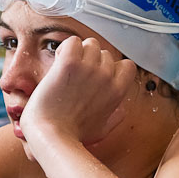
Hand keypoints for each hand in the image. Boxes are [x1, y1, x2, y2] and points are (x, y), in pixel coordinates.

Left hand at [20, 36, 136, 144]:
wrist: (51, 136)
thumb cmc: (73, 136)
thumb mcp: (103, 128)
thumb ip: (116, 116)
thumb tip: (121, 110)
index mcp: (117, 91)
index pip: (127, 65)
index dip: (111, 68)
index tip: (96, 77)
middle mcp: (106, 77)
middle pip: (104, 53)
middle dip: (90, 61)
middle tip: (75, 76)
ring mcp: (89, 68)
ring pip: (89, 44)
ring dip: (77, 52)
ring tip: (65, 68)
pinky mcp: (69, 63)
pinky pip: (72, 41)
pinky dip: (64, 48)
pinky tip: (58, 62)